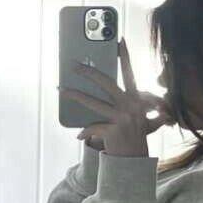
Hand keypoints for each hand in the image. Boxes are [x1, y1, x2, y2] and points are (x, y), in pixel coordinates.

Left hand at [60, 37, 170, 156]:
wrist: (135, 161)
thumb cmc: (136, 138)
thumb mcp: (141, 120)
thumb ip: (138, 107)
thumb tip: (136, 96)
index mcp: (136, 101)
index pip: (130, 74)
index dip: (125, 57)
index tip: (119, 42)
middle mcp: (129, 107)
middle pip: (106, 83)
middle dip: (89, 72)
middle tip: (74, 66)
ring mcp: (121, 118)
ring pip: (93, 103)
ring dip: (75, 95)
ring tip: (61, 90)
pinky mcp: (112, 131)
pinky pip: (92, 127)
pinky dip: (84, 132)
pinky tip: (79, 135)